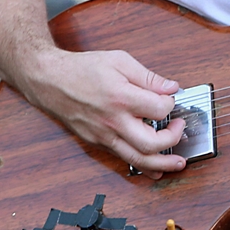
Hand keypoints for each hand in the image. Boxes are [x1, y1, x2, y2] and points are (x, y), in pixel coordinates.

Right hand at [19, 48, 187, 178]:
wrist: (50, 81)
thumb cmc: (83, 69)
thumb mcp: (119, 61)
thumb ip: (148, 77)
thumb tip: (172, 87)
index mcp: (121, 97)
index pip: (159, 109)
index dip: (171, 104)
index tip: (169, 98)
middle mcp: (113, 121)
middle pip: (150, 143)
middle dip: (173, 139)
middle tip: (179, 127)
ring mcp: (104, 135)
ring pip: (137, 159)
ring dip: (162, 164)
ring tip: (179, 163)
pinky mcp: (98, 143)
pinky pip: (123, 159)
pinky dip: (142, 166)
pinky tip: (155, 168)